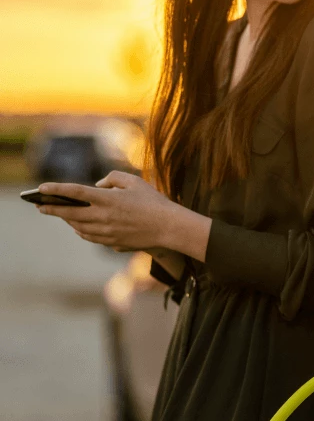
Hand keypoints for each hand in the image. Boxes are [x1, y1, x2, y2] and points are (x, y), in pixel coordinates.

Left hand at [36, 171, 176, 251]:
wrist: (168, 228)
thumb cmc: (153, 201)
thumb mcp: (134, 181)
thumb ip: (113, 178)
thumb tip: (98, 186)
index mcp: (108, 199)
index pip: (76, 193)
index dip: (56, 190)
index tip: (41, 188)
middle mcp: (104, 217)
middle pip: (70, 214)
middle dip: (52, 209)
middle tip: (39, 205)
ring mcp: (107, 232)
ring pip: (78, 227)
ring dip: (66, 220)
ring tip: (57, 213)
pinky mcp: (112, 242)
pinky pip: (89, 236)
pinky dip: (80, 230)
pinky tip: (77, 226)